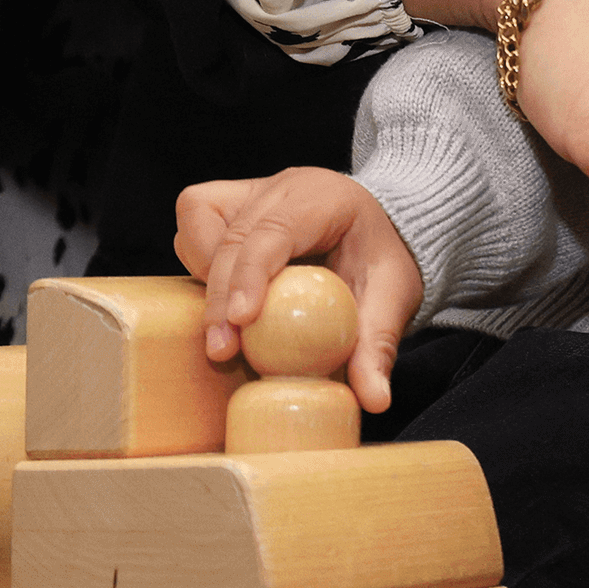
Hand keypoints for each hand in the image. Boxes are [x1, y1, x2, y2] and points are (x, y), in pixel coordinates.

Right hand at [172, 166, 422, 413]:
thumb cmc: (382, 258)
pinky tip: (224, 299)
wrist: (377, 228)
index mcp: (322, 198)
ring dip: (205, 277)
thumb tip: (374, 399)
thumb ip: (380, 345)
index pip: (274, 230)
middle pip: (232, 234)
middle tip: (222, 350)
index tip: (240, 322)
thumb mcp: (393, 297)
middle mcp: (280, 188)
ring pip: (199, 221)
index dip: (250, 275)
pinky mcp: (231, 205)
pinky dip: (199, 262)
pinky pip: (195, 225)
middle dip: (220, 295)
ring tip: (225, 327)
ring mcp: (251, 191)